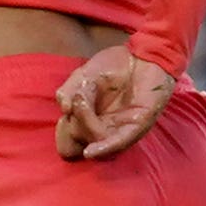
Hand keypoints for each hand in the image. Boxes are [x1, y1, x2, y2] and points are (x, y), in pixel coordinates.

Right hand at [51, 44, 178, 161]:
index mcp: (89, 121)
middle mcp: (104, 129)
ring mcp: (120, 129)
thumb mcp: (84, 75)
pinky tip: (90, 152)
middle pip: (80, 142)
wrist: (142, 54)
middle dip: (73, 124)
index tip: (65, 111)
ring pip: (96, 140)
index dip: (63, 132)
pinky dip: (104, 148)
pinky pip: (119, 142)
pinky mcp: (138, 126)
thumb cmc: (113, 66)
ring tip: (82, 100)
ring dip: (85, 125)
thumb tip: (65, 109)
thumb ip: (70, 90)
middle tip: (77, 98)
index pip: (69, 140)